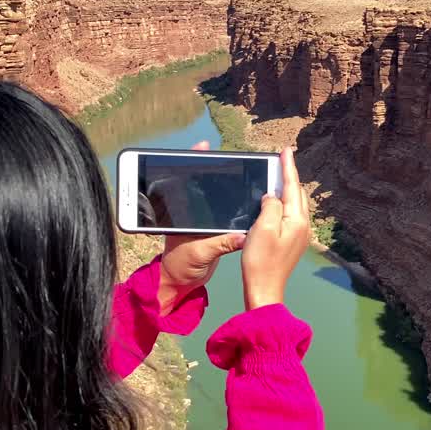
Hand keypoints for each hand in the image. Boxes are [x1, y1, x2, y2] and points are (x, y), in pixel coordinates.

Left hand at [158, 141, 244, 313]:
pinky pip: (227, 219)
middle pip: (205, 186)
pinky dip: (237, 213)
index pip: (187, 181)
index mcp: (183, 214)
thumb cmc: (180, 266)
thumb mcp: (198, 253)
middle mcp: (193, 213)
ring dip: (229, 192)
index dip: (194, 162)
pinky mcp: (215, 233)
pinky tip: (249, 202)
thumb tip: (242, 236)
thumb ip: (220, 243)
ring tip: (245, 176)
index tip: (203, 147)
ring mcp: (205, 222)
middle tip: (229, 157)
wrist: (181, 282)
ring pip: (218, 201)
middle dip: (216, 171)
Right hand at [241, 147, 309, 310]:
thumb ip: (270, 206)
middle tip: (280, 161)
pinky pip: (289, 216)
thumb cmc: (261, 261)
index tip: (286, 150)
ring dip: (285, 190)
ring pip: (293, 205)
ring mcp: (298, 236)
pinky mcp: (291, 243)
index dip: (288, 167)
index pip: (292, 186)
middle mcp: (302, 226)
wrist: (264, 289)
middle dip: (288, 177)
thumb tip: (272, 197)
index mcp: (297, 220)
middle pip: (296, 194)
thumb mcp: (263, 228)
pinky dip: (282, 204)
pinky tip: (273, 203)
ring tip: (276, 177)